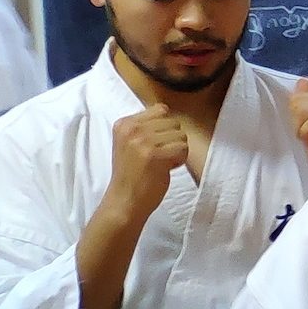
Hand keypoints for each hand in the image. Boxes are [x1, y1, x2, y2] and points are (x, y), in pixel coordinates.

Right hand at [104, 105, 187, 220]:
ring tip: (161, 163)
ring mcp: (142, 141)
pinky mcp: (155, 155)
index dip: (165, 128)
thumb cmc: (132, 173)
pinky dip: (180, 160)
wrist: (124, 200)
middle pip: (174, 122)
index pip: (161, 109)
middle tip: (158, 157)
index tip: (153, 145)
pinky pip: (183, 149)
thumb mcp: (130, 142)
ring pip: (181, 135)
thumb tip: (167, 110)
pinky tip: (165, 169)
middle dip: (172, 140)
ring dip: (177, 151)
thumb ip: (145, 126)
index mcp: (124, 123)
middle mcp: (132, 128)